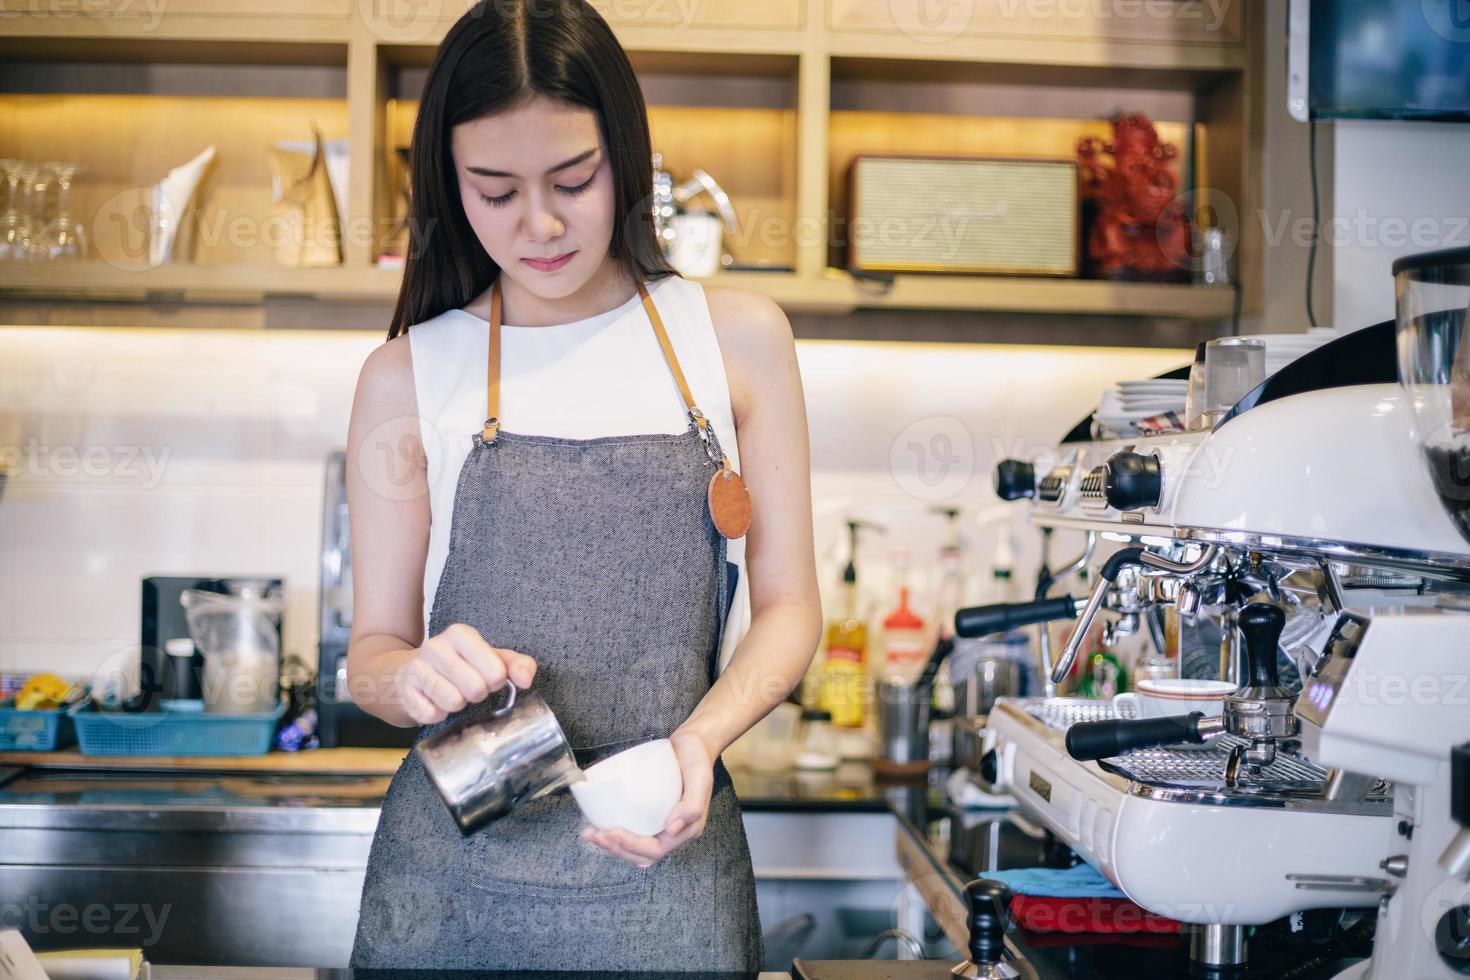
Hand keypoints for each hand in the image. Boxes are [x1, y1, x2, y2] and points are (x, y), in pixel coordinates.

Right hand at [397, 623, 536, 724]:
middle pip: (475, 689)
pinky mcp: (404, 691)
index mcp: (461, 634)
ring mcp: (416, 668)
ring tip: (451, 694)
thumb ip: (517, 665)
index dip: (496, 682)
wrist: (408, 672)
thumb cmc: (458, 665)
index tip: (488, 678)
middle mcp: (436, 646)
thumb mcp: (490, 658)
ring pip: (453, 702)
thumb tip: (525, 681)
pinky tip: (433, 702)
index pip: (496, 671)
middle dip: (477, 695)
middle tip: (469, 688)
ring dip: (457, 705)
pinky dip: (437, 715)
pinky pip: (431, 715)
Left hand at [581, 729, 714, 867]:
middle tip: (596, 834)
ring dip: (613, 846)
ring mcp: (661, 824)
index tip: (613, 832)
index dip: (633, 846)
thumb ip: (692, 805)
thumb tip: (672, 829)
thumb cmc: (697, 760)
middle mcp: (674, 832)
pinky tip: (599, 824)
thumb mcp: (700, 778)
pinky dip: (616, 833)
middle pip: (642, 854)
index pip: (656, 850)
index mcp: (687, 829)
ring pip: (636, 848)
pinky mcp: (651, 813)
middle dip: (618, 849)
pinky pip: (634, 831)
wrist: (693, 744)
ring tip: (592, 833)